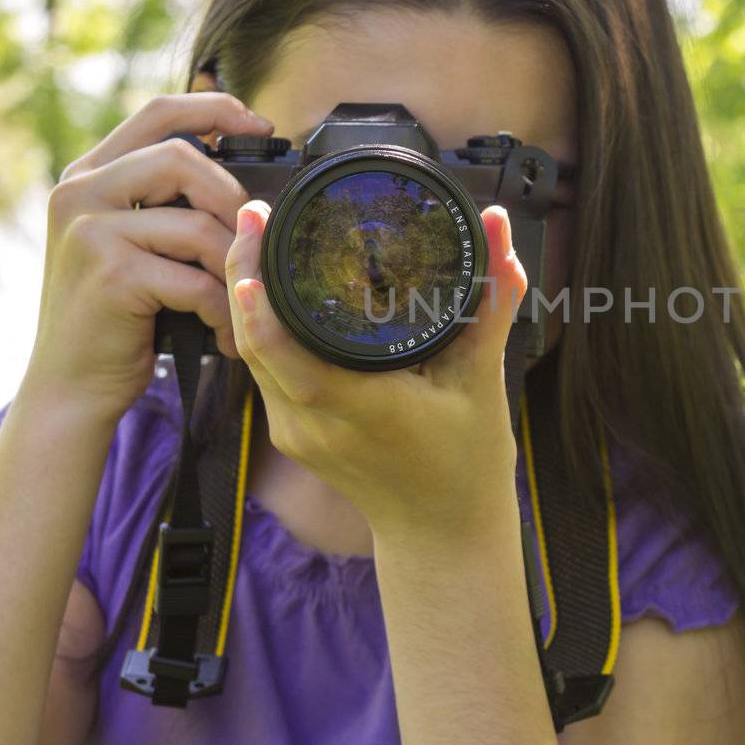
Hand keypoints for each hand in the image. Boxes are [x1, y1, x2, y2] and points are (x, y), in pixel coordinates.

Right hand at [24, 93, 274, 420]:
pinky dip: (222, 310)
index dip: (218, 110)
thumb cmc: (117, 318)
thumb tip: (249, 185)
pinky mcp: (110, 273)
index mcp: (87, 174)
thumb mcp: (133, 245)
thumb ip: (168, 204)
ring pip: (198, 225)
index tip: (263, 127)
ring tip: (242, 302)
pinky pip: (196, 280)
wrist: (70, 387)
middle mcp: (78, 191)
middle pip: (185, 159)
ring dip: (235, 269)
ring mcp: (88, 230)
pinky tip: (224, 336)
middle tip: (255, 245)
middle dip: (234, 201)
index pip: (159, 112)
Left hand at [226, 199, 529, 546]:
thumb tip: (500, 228)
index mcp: (362, 411)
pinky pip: (263, 370)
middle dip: (244, 274)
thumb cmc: (467, 461)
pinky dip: (259, 326)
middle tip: (254, 214)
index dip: (261, 308)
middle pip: (255, 345)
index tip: (255, 249)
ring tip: (255, 236)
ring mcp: (298, 432)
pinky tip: (265, 286)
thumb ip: (491, 300)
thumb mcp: (484, 378)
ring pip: (251, 356)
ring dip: (244, 296)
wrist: (443, 531)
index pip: (290, 359)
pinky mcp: (292, 433)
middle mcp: (316, 425)